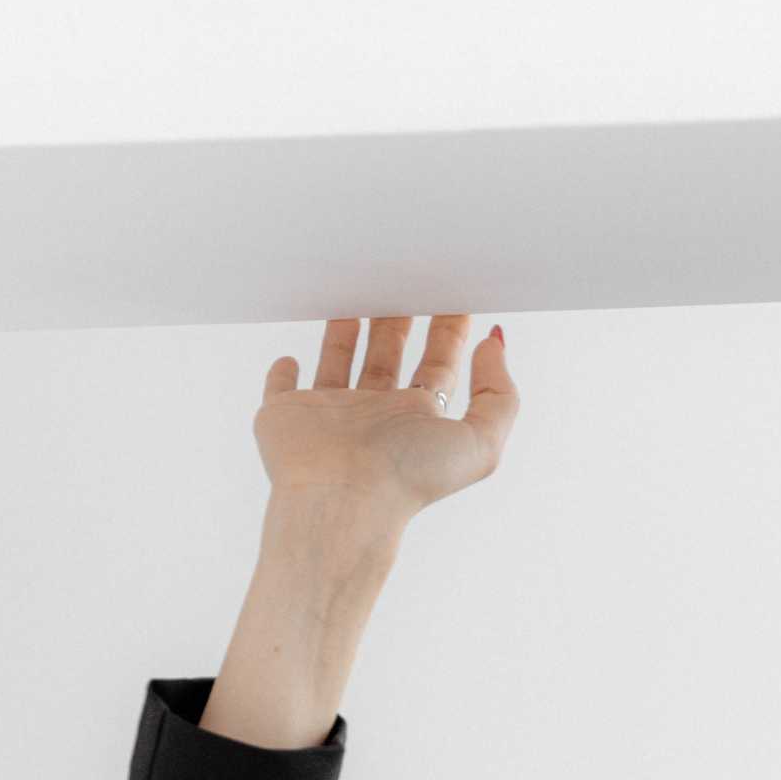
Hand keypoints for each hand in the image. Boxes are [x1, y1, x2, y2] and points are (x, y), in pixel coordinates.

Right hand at [251, 314, 518, 528]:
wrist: (342, 502)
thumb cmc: (407, 479)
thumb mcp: (480, 443)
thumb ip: (499, 396)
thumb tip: (492, 345)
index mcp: (417, 420)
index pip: (438, 364)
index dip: (448, 330)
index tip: (452, 292)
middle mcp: (375, 416)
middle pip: (389, 355)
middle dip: (399, 319)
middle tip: (406, 277)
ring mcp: (329, 415)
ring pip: (339, 360)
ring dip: (346, 328)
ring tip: (356, 290)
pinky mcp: (285, 417)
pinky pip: (280, 389)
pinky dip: (283, 371)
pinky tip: (290, 356)